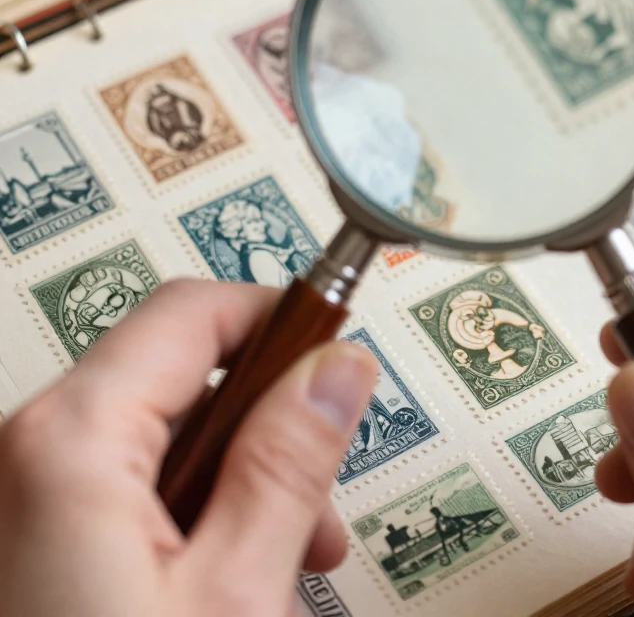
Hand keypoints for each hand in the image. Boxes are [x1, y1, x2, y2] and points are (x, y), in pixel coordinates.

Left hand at [0, 279, 376, 616]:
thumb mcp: (232, 595)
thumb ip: (290, 461)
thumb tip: (337, 368)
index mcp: (71, 441)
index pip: (194, 311)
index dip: (279, 319)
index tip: (337, 353)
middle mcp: (30, 455)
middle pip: (183, 374)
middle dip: (270, 422)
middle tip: (323, 486)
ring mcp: (25, 501)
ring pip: (165, 437)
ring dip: (243, 478)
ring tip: (290, 554)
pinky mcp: (34, 542)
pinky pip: (132, 488)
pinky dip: (196, 516)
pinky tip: (233, 579)